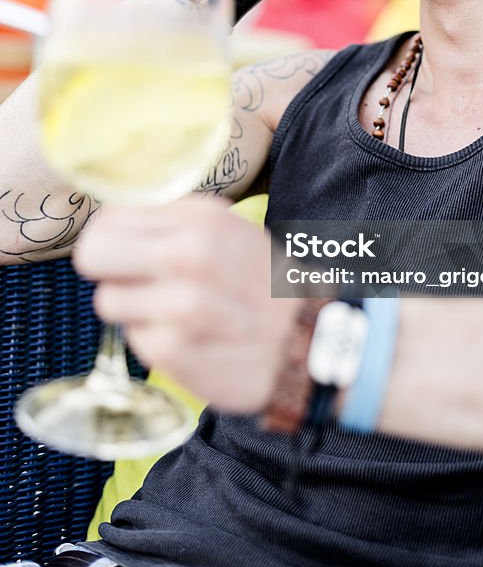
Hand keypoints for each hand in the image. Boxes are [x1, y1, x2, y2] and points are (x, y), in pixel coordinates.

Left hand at [72, 195, 297, 411]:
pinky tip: (188, 337)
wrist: (306, 339)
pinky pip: (134, 339)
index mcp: (199, 217)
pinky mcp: (174, 350)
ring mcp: (181, 304)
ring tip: (171, 312)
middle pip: (92, 255)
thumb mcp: (224, 228)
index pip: (109, 218)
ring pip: (107, 301)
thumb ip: (170, 219)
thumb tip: (108, 221)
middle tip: (135, 281)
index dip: (111, 237)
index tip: (128, 251)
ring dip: (133, 309)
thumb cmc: (259, 280)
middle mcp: (188, 253)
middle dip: (110, 269)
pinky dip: (154, 340)